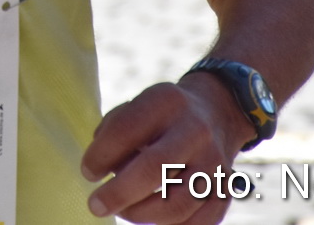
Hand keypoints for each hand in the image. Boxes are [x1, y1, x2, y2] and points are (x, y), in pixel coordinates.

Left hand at [81, 77, 254, 223]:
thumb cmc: (161, 115)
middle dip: (118, 193)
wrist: (216, 112)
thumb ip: (113, 131)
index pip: (126, 129)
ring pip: (177, 204)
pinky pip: (199, 223)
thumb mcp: (138, 104)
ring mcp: (214, 162)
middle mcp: (195, 130)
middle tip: (95, 205)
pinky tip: (152, 218)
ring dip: (141, 214)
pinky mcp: (225, 189)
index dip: (100, 155)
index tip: (88, 173)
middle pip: (154, 169)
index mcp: (166, 101)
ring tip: (123, 210)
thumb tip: (97, 169)